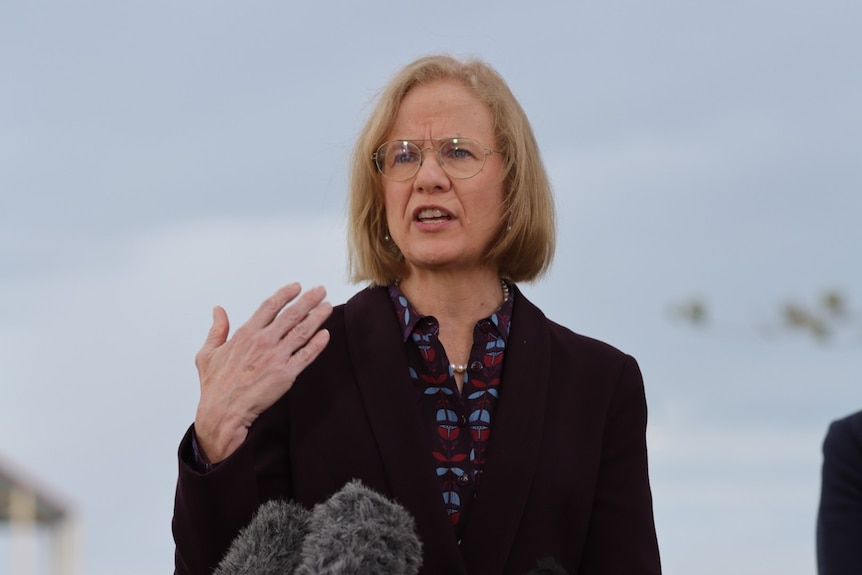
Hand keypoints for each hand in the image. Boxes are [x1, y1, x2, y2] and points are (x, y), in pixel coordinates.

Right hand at [193, 283, 331, 462]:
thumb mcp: (207, 353)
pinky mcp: (287, 374)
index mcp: (246, 334)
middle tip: (320, 290)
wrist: (223, 412)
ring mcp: (276, 357)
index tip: (297, 287)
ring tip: (327, 307)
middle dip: (308, 300)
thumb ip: (217, 329)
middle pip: (291, 314)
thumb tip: (218, 310)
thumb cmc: (215, 386)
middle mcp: (263, 342)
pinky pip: (307, 355)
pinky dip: (318, 344)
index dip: (285, 294)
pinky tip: (326, 335)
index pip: (270, 306)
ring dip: (317, 317)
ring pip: (302, 331)